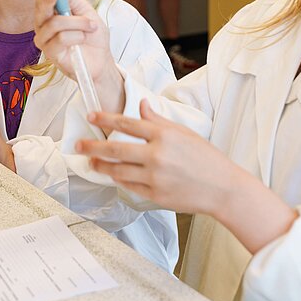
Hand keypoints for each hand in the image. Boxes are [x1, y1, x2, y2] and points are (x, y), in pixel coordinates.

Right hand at [32, 0, 111, 80]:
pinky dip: (77, 36)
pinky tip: (82, 39)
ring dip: (78, 23)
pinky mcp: (50, 53)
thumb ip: (72, 0)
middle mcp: (43, 23)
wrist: (101, 59)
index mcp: (50, 10)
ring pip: (55, 23)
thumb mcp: (86, 11)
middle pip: (40, 7)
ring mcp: (44, 39)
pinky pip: (61, 38)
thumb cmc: (93, 36)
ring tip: (90, 26)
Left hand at [76, 100, 238, 215]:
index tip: (91, 116)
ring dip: (100, 165)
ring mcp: (155, 177)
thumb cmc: (206, 158)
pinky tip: (111, 175)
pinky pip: (129, 185)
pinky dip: (118, 179)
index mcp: (164, 135)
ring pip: (117, 170)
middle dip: (92, 146)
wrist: (222, 188)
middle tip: (78, 145)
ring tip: (91, 162)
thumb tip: (141, 105)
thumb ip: (158, 120)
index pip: (127, 123)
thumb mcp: (183, 132)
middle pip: (115, 148)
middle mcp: (157, 155)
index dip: (105, 118)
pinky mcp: (155, 195)